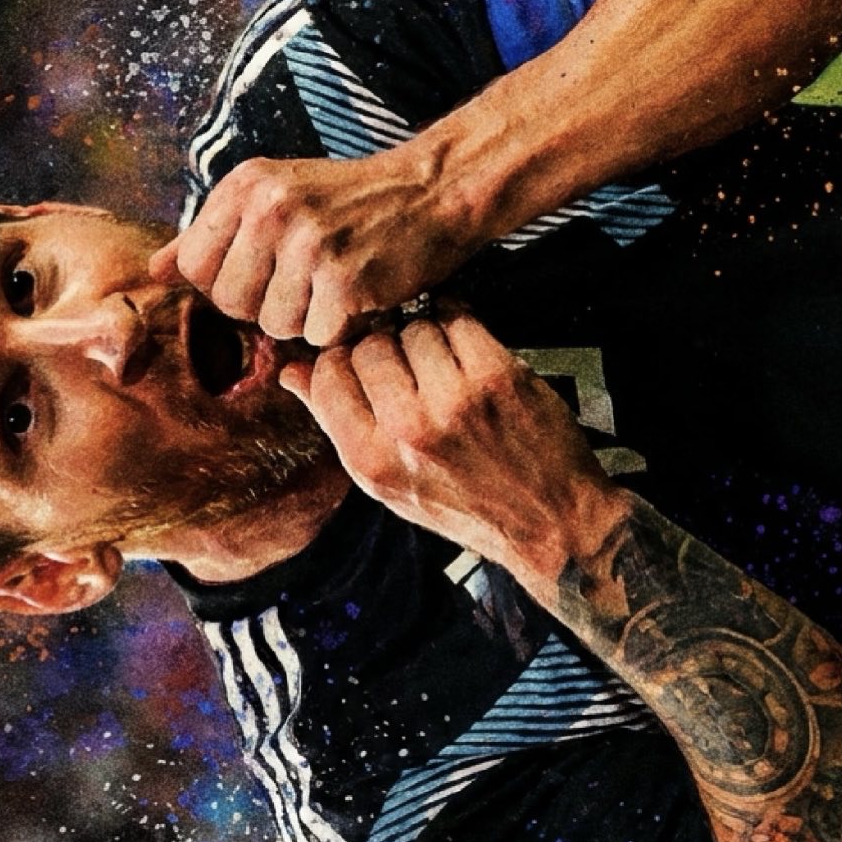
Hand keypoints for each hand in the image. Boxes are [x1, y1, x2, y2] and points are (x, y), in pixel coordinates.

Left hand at [148, 141, 466, 346]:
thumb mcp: (275, 195)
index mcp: (245, 186)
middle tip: (305, 280)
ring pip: (272, 325)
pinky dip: (339, 327)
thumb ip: (211, 233)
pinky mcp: (345, 277)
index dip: (227, 283)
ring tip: (333, 285)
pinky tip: (358, 294)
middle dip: (265, 305)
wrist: (431, 191)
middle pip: (229, 302)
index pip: (194, 267)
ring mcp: (308, 243)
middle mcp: (270, 208)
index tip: (265, 270)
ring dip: (305, 319)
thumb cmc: (350, 201)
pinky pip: (316, 335)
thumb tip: (155, 269)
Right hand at [278, 311, 629, 596]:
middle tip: (406, 366)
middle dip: (383, 348)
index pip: (327, 373)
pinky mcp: (497, 376)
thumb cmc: (465, 505)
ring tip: (441, 366)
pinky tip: (465, 351)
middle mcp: (408, 429)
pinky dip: (459, 325)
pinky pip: (457, 319)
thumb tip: (292, 372)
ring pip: (412, 328)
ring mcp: (454, 400)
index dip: (341, 361)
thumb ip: (338, 425)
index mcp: (371, 460)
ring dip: (424, 337)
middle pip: (368, 345)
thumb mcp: (387, 484)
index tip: (360, 364)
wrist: (549, 522)